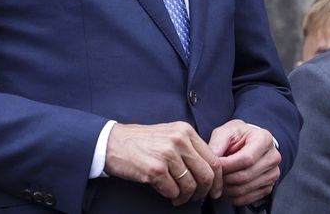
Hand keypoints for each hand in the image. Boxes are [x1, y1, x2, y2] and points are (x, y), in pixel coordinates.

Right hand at [104, 122, 222, 205]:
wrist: (111, 142)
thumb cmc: (140, 142)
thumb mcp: (168, 135)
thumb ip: (189, 148)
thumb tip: (209, 170)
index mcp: (185, 131)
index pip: (213, 159)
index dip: (217, 179)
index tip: (215, 190)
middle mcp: (178, 140)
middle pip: (206, 174)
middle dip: (204, 191)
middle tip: (196, 197)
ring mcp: (167, 154)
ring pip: (190, 186)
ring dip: (185, 197)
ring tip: (177, 197)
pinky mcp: (155, 169)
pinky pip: (173, 191)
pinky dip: (171, 196)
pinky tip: (165, 193)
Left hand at [209, 120, 279, 205]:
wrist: (248, 142)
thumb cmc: (237, 136)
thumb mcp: (225, 132)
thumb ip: (217, 144)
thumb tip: (212, 161)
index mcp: (264, 139)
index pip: (246, 159)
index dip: (227, 165)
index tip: (214, 166)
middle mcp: (272, 157)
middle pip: (245, 176)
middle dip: (224, 178)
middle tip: (212, 176)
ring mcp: (272, 174)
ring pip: (245, 189)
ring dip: (226, 189)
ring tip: (216, 182)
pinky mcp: (268, 187)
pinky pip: (247, 198)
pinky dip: (232, 197)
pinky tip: (224, 189)